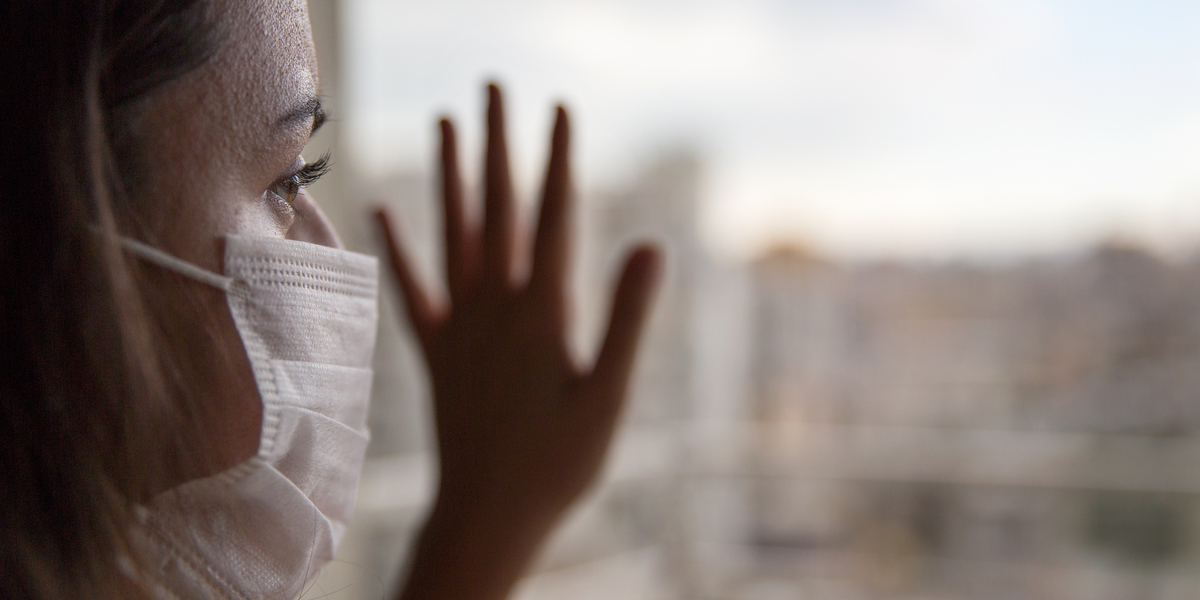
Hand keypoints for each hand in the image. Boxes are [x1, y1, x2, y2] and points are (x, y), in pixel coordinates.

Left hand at [376, 84, 660, 599]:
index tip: (560, 108)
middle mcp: (494, 308)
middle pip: (495, 210)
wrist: (486, 517)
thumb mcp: (608, 397)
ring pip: (451, 235)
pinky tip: (384, 210)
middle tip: (494, 88)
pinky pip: (412, 291)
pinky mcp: (435, 352)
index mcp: (542, 314)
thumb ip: (626, 319)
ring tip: (446, 122)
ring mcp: (460, 327)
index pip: (552, 219)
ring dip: (449, 176)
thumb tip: (649, 246)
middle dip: (498, 144)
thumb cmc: (557, 465)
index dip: (557, 160)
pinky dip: (398, 250)